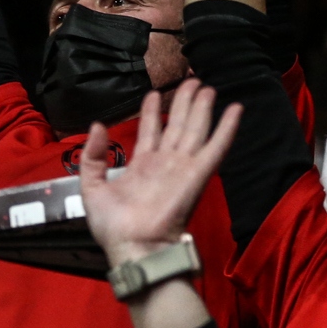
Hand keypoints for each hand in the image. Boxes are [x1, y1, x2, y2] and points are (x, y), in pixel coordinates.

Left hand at [79, 80, 240, 266]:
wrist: (134, 246)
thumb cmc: (113, 225)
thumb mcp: (91, 188)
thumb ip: (93, 156)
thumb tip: (98, 125)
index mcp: (141, 165)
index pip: (150, 131)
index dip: (152, 111)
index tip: (154, 93)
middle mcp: (165, 162)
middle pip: (177, 124)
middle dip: (183, 102)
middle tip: (192, 81)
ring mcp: (183, 167)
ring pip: (195, 129)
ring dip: (202, 108)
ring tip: (207, 86)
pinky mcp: (198, 174)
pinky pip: (216, 147)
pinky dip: (227, 128)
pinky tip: (235, 109)